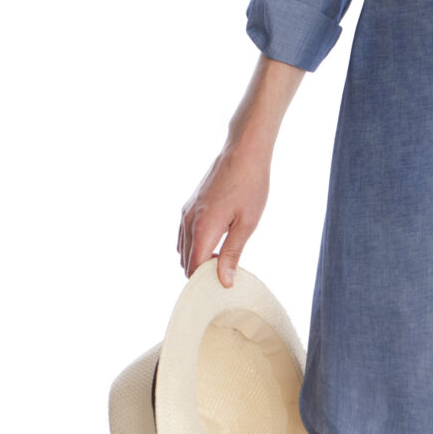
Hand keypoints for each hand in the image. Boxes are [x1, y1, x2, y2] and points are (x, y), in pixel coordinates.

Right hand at [178, 134, 270, 284]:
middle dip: (202, 271)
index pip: (193, 267)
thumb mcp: (247, 224)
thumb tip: (224, 281)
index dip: (206, 279)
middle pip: (185, 260)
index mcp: (202, 228)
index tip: (225, 280)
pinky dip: (194, 244)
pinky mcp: (189, 205)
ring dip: (198, 257)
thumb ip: (232, 254)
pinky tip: (216, 240)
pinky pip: (184, 234)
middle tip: (227, 269)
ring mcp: (186, 212)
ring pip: (182, 248)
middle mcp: (188, 221)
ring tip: (223, 255)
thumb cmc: (250, 186)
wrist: (243, 152)